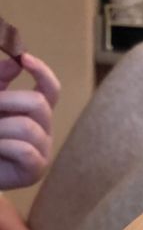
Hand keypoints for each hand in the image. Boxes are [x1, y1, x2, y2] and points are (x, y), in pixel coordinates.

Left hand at [0, 52, 59, 189]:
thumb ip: (0, 80)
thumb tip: (16, 61)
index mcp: (34, 113)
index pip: (51, 89)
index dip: (42, 72)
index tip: (24, 58)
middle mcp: (43, 130)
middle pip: (39, 104)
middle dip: (8, 101)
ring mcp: (42, 151)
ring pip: (28, 127)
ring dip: (0, 128)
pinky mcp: (35, 170)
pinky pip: (24, 151)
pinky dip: (3, 146)